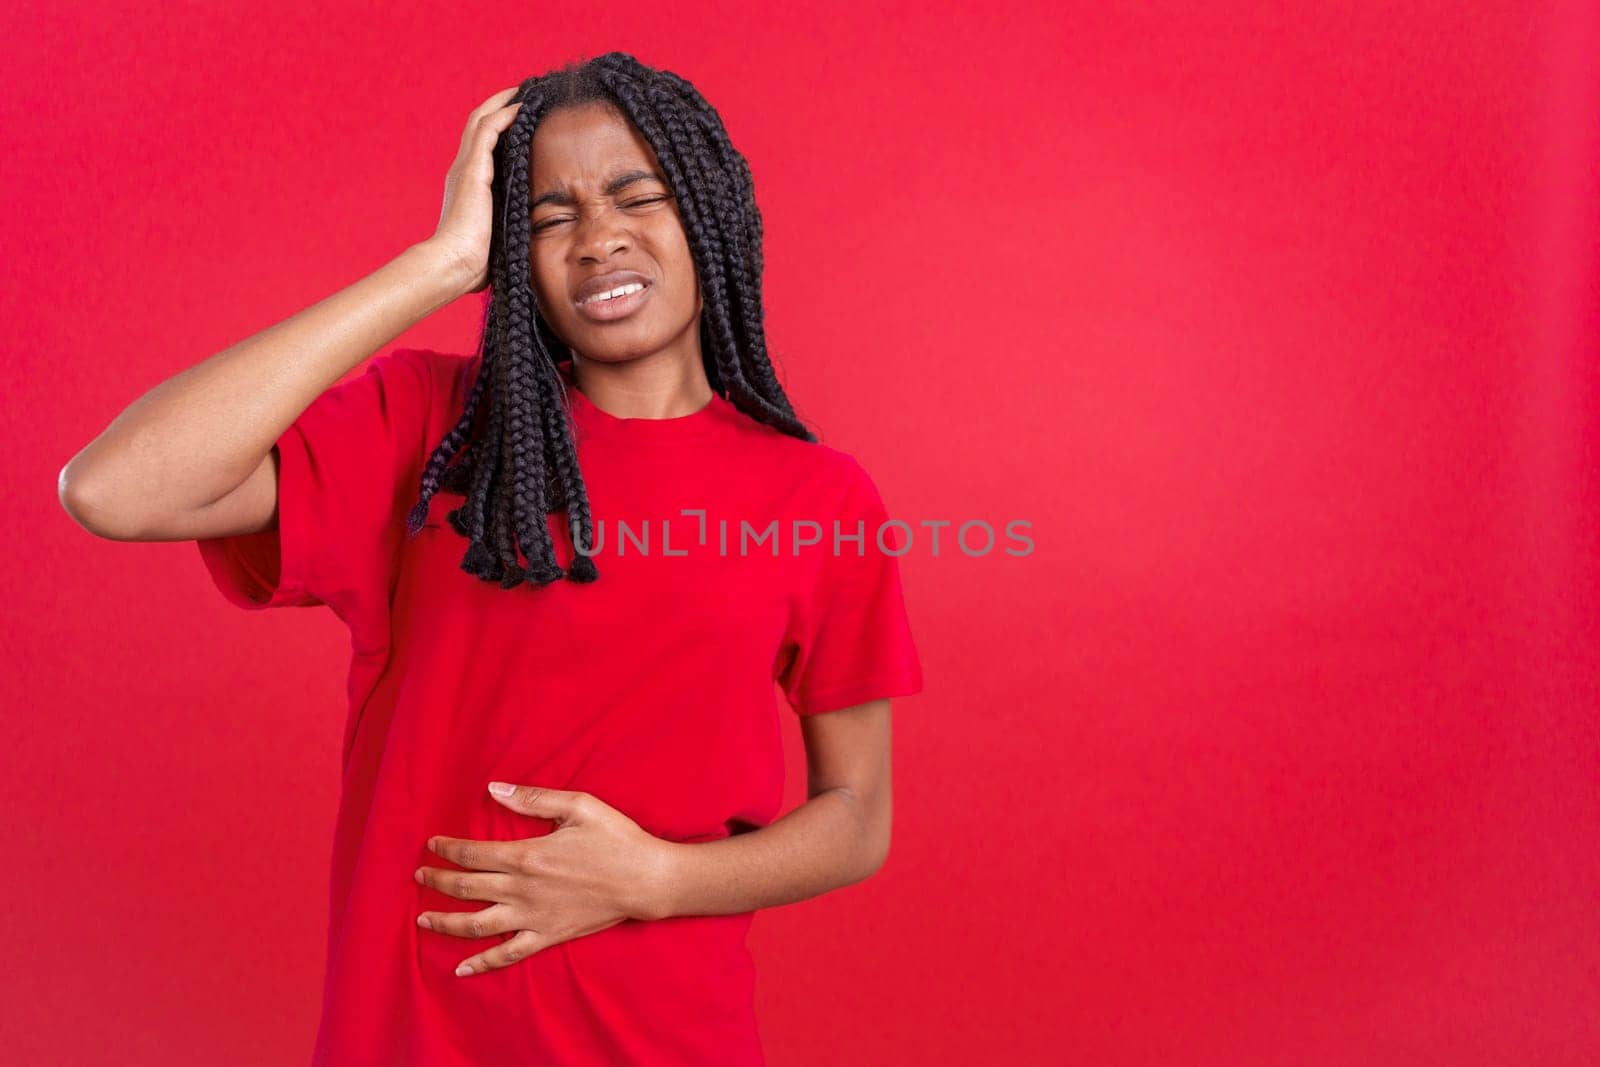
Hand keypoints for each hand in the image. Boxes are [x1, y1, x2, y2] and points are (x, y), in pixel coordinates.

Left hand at [415, 782, 675, 977]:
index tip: (432, 844)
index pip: (473, 853)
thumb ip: (533, 799)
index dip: (447, 849)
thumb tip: (494, 789)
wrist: (646, 880)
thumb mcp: (578, 806)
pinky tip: (461, 970)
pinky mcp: (547, 936)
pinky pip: (507, 955)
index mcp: (527, 856)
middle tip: (419, 875)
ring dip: (445, 922)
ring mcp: (532, 917)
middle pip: (466, 888)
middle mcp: (522, 890)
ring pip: (476, 925)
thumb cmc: (616, 839)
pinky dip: (482, 964)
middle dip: (437, 881)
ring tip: (423, 918)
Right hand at [423, 85, 524, 295]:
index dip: (499, 126)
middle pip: (479, 124)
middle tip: (524, 93)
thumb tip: (532, 236)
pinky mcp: (473, 170)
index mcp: (468, 184)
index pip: (482, 145)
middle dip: (500, 105)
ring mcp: (466, 168)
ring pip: (481, 120)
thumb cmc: (476, 262)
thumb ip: (509, 225)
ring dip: (503, 102)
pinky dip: (504, 115)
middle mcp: (464, 170)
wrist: (455, 265)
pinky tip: (521, 106)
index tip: (521, 116)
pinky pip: (488, 131)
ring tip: (525, 91)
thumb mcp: (498, 235)